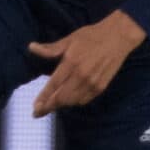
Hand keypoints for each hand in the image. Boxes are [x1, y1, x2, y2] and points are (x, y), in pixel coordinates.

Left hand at [28, 11, 146, 116]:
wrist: (118, 38)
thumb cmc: (91, 36)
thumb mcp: (69, 39)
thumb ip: (51, 49)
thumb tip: (31, 47)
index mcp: (71, 63)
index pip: (53, 85)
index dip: (43, 98)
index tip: (35, 107)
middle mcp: (81, 76)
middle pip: (62, 98)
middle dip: (48, 107)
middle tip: (37, 112)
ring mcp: (93, 83)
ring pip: (73, 101)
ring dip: (60, 106)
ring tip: (50, 107)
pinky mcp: (101, 87)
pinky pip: (84, 100)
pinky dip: (74, 103)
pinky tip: (67, 101)